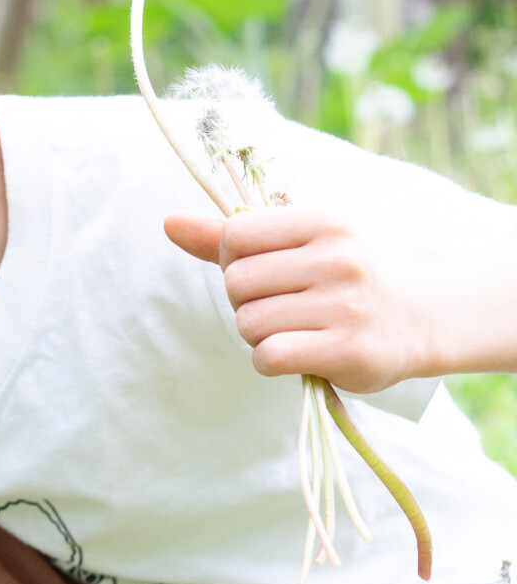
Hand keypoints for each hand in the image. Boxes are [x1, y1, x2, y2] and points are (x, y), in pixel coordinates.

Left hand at [165, 207, 430, 393]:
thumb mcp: (295, 246)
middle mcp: (340, 258)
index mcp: (325, 222)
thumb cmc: (339, 280)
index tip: (267, 272)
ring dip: (259, 335)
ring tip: (297, 329)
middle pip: (236, 282)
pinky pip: (267, 356)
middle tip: (285, 307)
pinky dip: (269, 361)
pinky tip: (298, 354)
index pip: (235, 236)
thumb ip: (228, 237)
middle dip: (246, 302)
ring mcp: (346, 304)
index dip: (235, 261)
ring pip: (248, 323)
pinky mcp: (346, 349)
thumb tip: (168, 222)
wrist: (415, 322)